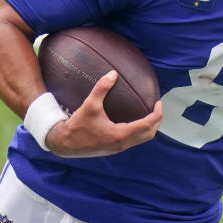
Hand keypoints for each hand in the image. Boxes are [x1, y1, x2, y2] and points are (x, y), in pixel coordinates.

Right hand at [45, 71, 162, 157]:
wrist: (64, 144)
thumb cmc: (77, 125)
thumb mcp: (89, 105)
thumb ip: (101, 88)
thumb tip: (113, 73)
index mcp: (120, 134)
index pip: (147, 125)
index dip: (157, 114)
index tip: (159, 103)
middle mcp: (122, 144)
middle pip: (149, 134)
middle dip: (157, 121)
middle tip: (157, 107)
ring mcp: (118, 148)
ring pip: (142, 139)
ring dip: (149, 127)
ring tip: (149, 112)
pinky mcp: (114, 148)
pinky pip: (133, 140)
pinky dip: (139, 130)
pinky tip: (134, 119)